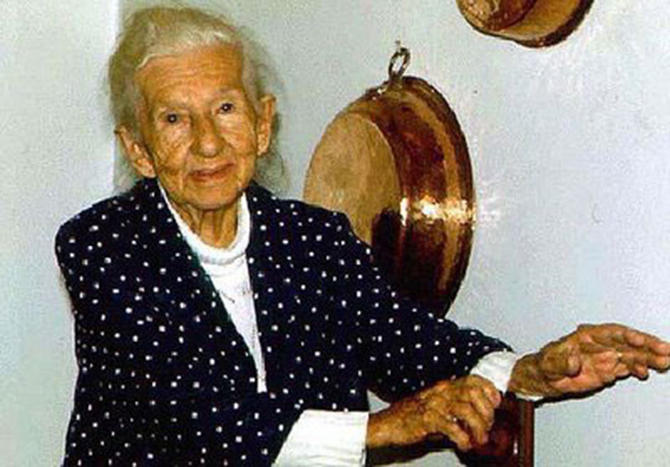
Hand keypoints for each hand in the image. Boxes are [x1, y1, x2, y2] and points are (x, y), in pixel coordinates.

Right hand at [366, 375, 501, 450]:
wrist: (387, 424)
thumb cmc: (412, 417)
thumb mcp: (437, 408)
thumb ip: (456, 410)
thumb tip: (479, 421)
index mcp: (444, 387)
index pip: (472, 379)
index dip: (489, 390)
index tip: (496, 403)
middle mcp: (441, 392)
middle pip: (473, 393)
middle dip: (486, 412)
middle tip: (486, 427)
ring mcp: (434, 404)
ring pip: (466, 409)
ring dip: (477, 427)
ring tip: (478, 439)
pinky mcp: (427, 419)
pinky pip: (452, 426)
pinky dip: (463, 438)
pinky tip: (464, 444)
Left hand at [509, 323, 669, 397]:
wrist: (545, 378)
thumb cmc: (545, 365)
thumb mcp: (549, 363)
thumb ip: (561, 362)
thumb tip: (574, 361)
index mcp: (587, 336)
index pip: (611, 332)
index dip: (627, 335)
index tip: (641, 340)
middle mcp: (600, 344)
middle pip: (627, 342)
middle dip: (647, 346)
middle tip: (665, 351)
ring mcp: (606, 357)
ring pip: (631, 355)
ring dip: (648, 358)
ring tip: (665, 362)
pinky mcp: (608, 370)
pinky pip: (626, 367)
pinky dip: (637, 369)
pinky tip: (646, 373)